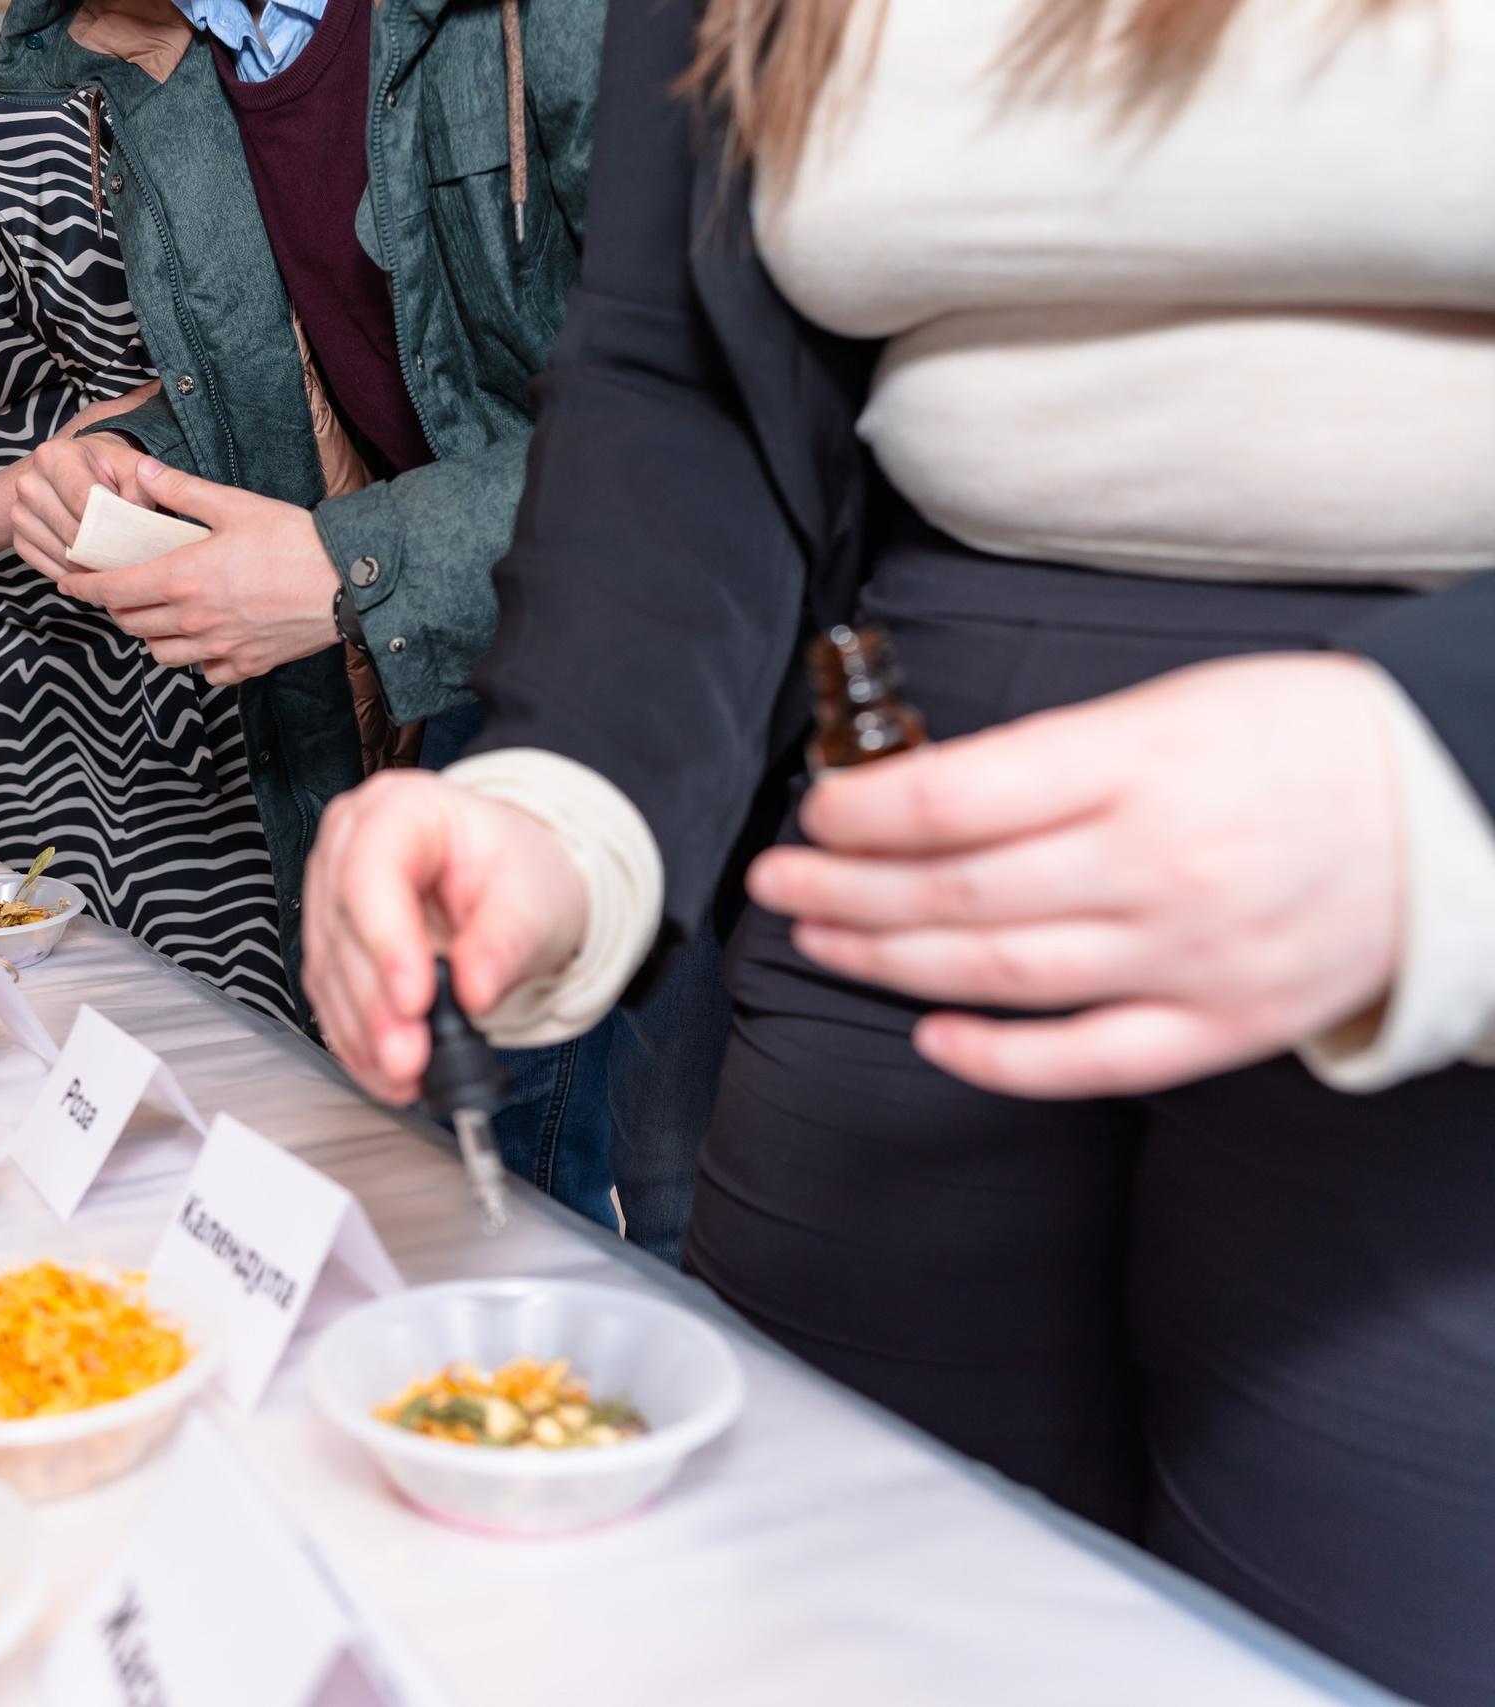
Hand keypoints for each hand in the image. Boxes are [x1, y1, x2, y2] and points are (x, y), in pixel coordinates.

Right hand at [12, 433, 148, 581]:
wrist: (78, 468)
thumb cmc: (106, 468)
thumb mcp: (129, 465)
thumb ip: (141, 485)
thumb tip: (139, 512)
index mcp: (54, 456)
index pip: (82, 501)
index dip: (110, 526)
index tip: (133, 540)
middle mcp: (29, 481)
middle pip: (70, 530)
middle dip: (102, 550)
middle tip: (128, 562)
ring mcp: (18, 510)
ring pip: (58, 552)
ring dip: (86, 567)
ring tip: (112, 567)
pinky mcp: (17, 535)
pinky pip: (42, 564)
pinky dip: (68, 573)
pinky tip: (88, 572)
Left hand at [51, 459, 338, 685]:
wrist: (350, 581)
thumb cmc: (296, 539)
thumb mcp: (234, 504)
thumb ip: (180, 489)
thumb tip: (140, 469)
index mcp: (183, 578)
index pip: (112, 590)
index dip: (83, 586)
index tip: (68, 580)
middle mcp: (194, 620)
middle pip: (131, 623)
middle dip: (115, 606)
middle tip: (117, 588)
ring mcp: (220, 648)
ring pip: (161, 653)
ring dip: (150, 634)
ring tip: (158, 613)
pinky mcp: (247, 665)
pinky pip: (205, 673)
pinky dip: (195, 659)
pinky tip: (203, 638)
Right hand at [302, 770, 588, 1103]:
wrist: (511, 885)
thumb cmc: (518, 872)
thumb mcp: (533, 900)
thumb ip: (503, 943)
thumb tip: (473, 992)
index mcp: (401, 809)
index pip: (371, 871)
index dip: (386, 938)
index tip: (415, 997)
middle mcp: (351, 845)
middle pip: (344, 927)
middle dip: (376, 1004)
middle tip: (410, 1056)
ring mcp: (333, 894)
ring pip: (329, 970)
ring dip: (363, 1032)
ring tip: (403, 1075)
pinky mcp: (332, 944)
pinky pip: (331, 997)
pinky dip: (358, 1041)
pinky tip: (384, 1072)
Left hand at [747, 652, 1402, 1098]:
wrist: (1453, 808)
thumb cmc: (1302, 740)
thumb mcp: (1171, 705)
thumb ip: (1053, 755)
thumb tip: (923, 795)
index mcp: (1141, 764)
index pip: (953, 798)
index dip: (859, 811)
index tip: (814, 811)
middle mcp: (1157, 863)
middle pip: (955, 890)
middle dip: (842, 889)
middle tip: (778, 883)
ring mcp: (1189, 953)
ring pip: (998, 973)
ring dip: (887, 961)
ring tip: (820, 940)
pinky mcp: (1221, 1023)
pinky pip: (1086, 1060)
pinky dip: (997, 1057)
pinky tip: (930, 1034)